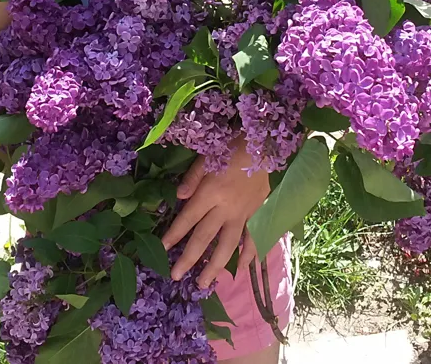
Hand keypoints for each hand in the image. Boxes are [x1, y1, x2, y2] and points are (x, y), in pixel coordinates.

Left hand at [160, 137, 268, 287]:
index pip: (187, 219)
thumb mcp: (209, 156)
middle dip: (188, 259)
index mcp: (210, 193)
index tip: (163, 250)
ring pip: (227, 246)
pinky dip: (249, 256)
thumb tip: (178, 197)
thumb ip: (193, 178)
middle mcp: (225, 208)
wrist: (268, 147)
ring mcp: (244, 215)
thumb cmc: (234, 147)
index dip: (173, 235)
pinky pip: (253, 240)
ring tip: (204, 283)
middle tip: (175, 277)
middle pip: (204, 238)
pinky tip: (242, 269)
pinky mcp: (258, 215)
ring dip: (215, 267)